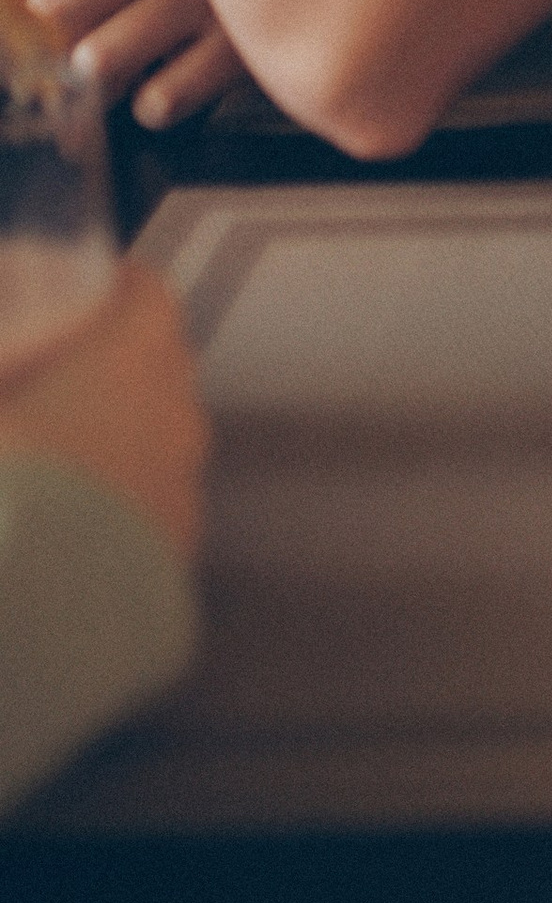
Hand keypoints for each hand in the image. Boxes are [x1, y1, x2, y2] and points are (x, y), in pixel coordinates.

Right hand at [0, 264, 205, 560]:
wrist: (28, 615)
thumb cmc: (5, 482)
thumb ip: (0, 379)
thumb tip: (3, 388)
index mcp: (130, 360)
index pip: (149, 297)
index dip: (120, 288)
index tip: (96, 287)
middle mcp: (174, 419)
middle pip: (163, 368)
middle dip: (120, 363)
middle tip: (64, 374)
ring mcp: (181, 494)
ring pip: (162, 446)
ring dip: (121, 442)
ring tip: (60, 459)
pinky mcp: (174, 563)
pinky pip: (151, 516)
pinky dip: (119, 511)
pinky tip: (70, 531)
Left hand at [4, 0, 244, 129]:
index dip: (4, 8)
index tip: (15, 32)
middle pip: (50, 14)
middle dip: (43, 48)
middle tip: (59, 62)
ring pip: (96, 63)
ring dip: (97, 79)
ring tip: (116, 72)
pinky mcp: (238, 48)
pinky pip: (159, 101)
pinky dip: (154, 103)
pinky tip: (167, 81)